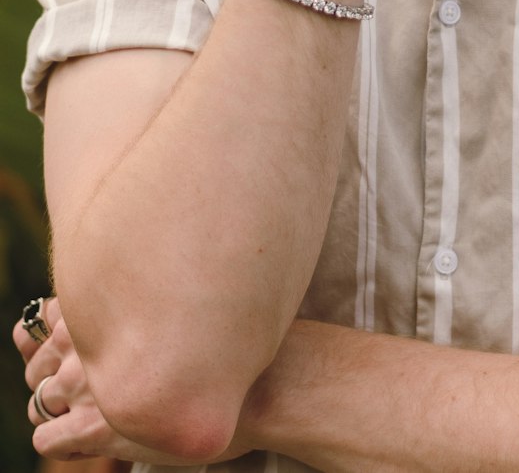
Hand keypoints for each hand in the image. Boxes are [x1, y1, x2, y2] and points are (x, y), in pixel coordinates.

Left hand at [15, 297, 251, 464]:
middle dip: (50, 371)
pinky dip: (59, 441)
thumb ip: (156, 298)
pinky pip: (49, 439)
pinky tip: (86, 439)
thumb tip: (146, 298)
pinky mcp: (95, 428)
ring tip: (85, 412)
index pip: (50, 315)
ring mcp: (88, 386)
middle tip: (82, 383)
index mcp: (108, 302)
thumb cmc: (234, 342)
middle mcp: (89, 339)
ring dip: (55, 406)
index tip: (76, 346)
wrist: (259, 384)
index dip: (56, 333)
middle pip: (38, 359)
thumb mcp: (190, 300)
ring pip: (39, 400)